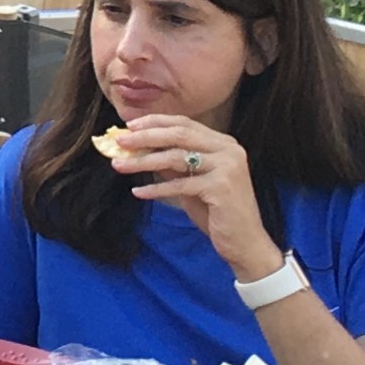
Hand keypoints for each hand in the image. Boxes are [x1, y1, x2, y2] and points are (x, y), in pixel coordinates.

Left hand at [114, 114, 284, 282]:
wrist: (245, 242)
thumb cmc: (216, 212)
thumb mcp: (191, 182)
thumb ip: (172, 164)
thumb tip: (139, 149)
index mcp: (224, 143)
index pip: (184, 123)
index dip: (155, 122)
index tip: (129, 126)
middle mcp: (229, 149)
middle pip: (179, 134)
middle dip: (145, 136)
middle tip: (120, 141)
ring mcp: (227, 167)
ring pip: (176, 157)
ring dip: (144, 161)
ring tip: (119, 165)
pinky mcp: (221, 187)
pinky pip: (180, 185)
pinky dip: (156, 188)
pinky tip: (138, 192)